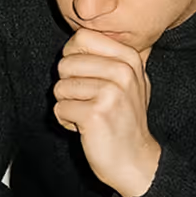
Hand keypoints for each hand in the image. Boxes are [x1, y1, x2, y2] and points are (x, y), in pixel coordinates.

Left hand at [53, 30, 160, 196]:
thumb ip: (108, 57)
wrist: (136, 160)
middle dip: (67, 85)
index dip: (72, 56)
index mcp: (130, 58)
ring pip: (60, 87)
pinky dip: (66, 121)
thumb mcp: (128, 82)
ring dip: (67, 105)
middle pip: (66, 62)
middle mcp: (123, 72)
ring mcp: (110, 92)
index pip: (82, 37)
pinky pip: (59, 108)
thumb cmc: (124, 120)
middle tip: (87, 102)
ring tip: (89, 115)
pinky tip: (85, 128)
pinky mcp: (95, 114)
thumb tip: (77, 36)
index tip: (83, 76)